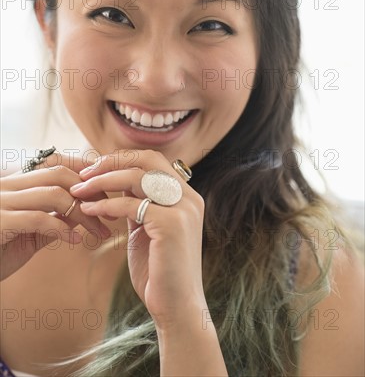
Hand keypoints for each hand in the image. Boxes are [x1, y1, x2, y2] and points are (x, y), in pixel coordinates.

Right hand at [0, 153, 110, 280]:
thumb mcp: (28, 234)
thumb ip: (51, 221)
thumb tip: (80, 215)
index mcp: (15, 184)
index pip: (56, 165)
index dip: (85, 174)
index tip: (107, 193)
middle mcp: (8, 186)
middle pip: (59, 175)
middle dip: (90, 192)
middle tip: (109, 213)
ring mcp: (1, 202)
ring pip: (53, 194)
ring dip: (83, 213)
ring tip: (98, 231)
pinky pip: (38, 219)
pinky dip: (62, 229)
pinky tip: (75, 241)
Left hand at [70, 149, 205, 327]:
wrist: (176, 307)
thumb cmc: (159, 270)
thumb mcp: (147, 228)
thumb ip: (139, 204)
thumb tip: (113, 182)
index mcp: (185, 195)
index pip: (153, 160)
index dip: (122, 159)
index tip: (95, 169)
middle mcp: (188, 197)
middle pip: (148, 159)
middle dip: (112, 162)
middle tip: (85, 173)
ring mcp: (182, 209)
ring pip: (137, 178)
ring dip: (103, 181)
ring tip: (79, 190)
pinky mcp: (171, 225)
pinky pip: (131, 205)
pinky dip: (106, 205)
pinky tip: (88, 210)